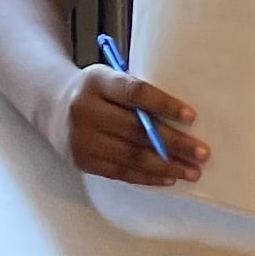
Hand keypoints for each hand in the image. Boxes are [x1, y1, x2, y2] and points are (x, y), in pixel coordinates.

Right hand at [60, 64, 205, 186]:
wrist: (52, 106)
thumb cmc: (95, 91)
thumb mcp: (110, 78)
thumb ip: (136, 94)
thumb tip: (182, 119)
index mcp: (97, 81)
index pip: (135, 93)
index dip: (164, 105)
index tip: (192, 116)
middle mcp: (86, 111)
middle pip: (137, 130)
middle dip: (174, 144)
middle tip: (202, 153)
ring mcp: (82, 139)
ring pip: (131, 157)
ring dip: (167, 166)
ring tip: (192, 171)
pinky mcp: (83, 162)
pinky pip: (121, 172)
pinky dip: (148, 177)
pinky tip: (169, 177)